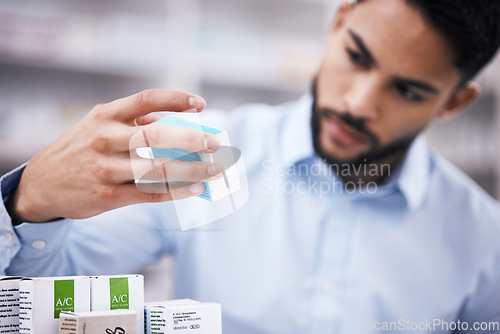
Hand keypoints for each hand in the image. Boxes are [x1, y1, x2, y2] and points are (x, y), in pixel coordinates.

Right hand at [12, 89, 221, 221]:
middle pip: (156, 137)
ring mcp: (106, 170)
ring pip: (158, 169)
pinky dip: (177, 191)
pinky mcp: (109, 197)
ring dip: (192, 170)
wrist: (41, 185)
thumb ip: (133, 119)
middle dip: (192, 140)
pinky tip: (196, 188)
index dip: (176, 100)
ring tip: (215, 169)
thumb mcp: (97, 123)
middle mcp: (105, 139)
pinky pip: (150, 193)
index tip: (201, 105)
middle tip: (215, 144)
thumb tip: (174, 119)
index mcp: (105, 116)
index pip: (145, 100)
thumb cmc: (80, 148)